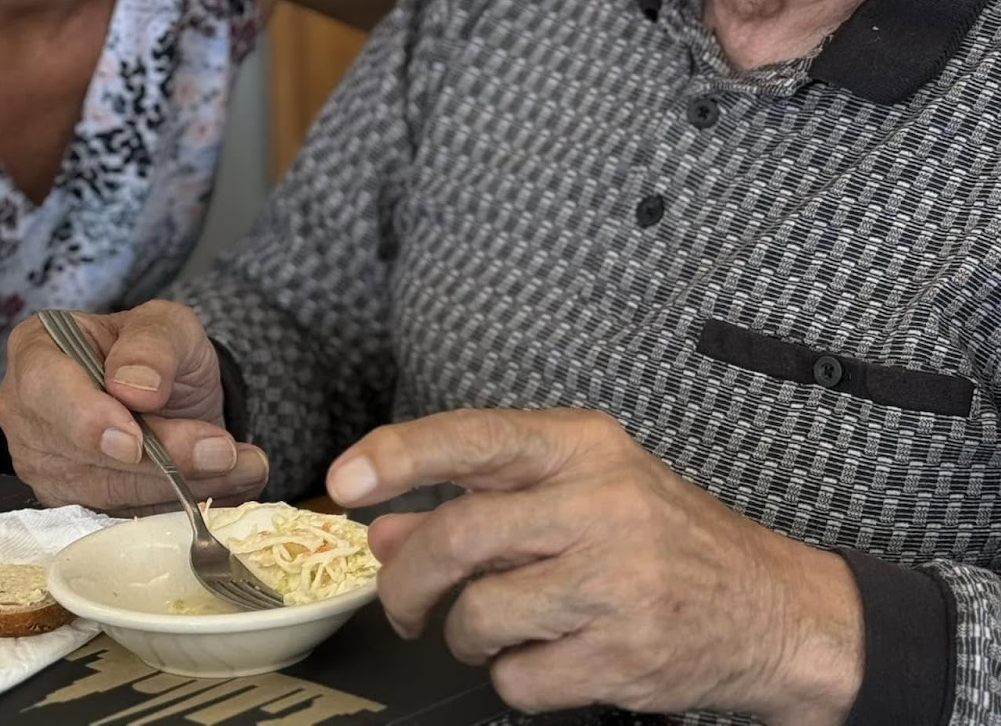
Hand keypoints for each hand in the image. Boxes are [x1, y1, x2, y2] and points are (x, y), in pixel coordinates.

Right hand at [0, 300, 269, 511]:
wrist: (172, 391)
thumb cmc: (156, 348)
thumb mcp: (166, 324)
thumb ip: (151, 344)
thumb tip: (135, 387)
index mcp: (35, 350)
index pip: (43, 386)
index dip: (84, 418)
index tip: (134, 441)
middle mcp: (26, 413)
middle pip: (78, 449)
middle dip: (155, 456)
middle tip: (222, 452)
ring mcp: (43, 465)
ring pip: (106, 490)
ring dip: (179, 483)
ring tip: (239, 463)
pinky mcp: (71, 504)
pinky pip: (121, 515)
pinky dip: (177, 503)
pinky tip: (224, 485)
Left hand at [327, 408, 863, 724]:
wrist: (771, 609)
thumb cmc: (660, 538)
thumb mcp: (577, 495)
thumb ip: (479, 504)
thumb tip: (384, 529)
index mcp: (584, 448)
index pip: (475, 436)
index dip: (399, 454)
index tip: (344, 480)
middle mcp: (601, 503)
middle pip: (460, 537)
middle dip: (408, 580)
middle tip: (401, 600)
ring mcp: (617, 582)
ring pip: (480, 616)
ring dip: (464, 635)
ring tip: (496, 627)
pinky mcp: (626, 657)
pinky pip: (519, 680)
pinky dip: (513, 678)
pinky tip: (549, 657)